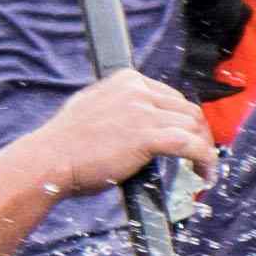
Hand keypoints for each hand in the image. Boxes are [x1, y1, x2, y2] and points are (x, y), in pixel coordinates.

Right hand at [24, 68, 214, 196]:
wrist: (50, 160)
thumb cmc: (66, 144)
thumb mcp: (92, 108)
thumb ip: (117, 108)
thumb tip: (134, 122)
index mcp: (126, 80)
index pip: (170, 97)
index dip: (183, 120)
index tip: (187, 137)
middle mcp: (137, 90)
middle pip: (187, 110)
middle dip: (199, 134)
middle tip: (199, 156)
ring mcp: (143, 111)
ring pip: (193, 127)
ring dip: (205, 149)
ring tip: (204, 170)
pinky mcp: (147, 136)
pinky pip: (191, 146)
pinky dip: (205, 160)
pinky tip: (205, 174)